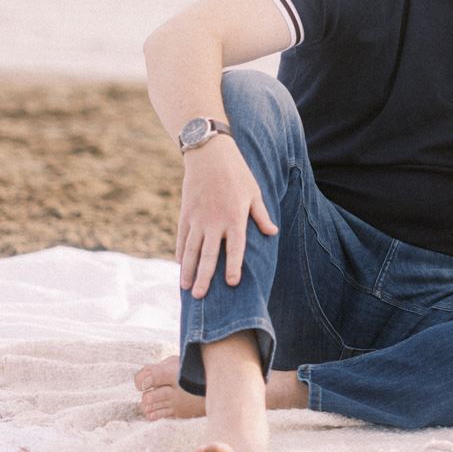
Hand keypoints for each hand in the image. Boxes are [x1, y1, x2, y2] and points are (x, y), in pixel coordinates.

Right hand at [176, 140, 277, 297]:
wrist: (209, 154)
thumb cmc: (237, 173)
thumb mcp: (254, 192)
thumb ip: (261, 215)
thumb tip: (272, 233)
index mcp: (234, 217)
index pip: (235, 248)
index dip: (233, 266)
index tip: (231, 283)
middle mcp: (214, 221)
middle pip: (208, 255)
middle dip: (204, 277)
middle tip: (200, 297)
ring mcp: (197, 218)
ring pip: (191, 250)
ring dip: (188, 270)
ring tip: (186, 289)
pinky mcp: (186, 213)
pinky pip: (182, 238)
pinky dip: (181, 253)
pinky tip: (180, 266)